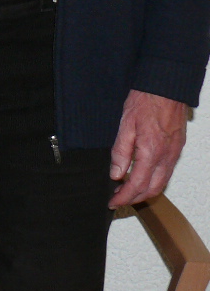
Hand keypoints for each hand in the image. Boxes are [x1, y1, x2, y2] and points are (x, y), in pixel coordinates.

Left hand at [108, 89, 189, 207]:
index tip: (113, 202)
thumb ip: (121, 152)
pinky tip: (142, 176)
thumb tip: (116, 174)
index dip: (124, 197)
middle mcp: (166, 157)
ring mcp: (174, 154)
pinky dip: (154, 181)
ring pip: (161, 183)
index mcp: (151, 152)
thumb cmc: (145, 102)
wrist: (167, 88)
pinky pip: (166, 172)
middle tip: (118, 199)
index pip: (136, 185)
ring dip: (144, 191)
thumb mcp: (125, 125)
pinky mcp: (177, 149)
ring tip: (127, 191)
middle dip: (134, 199)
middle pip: (151, 189)